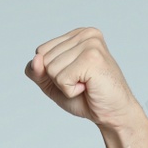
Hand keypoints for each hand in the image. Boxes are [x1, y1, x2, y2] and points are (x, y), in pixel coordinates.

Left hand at [24, 26, 140, 130]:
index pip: (41, 51)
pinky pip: (61, 78)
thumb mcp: (53, 84)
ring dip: (65, 85)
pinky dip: (70, 90)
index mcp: (77, 35)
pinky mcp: (92, 58)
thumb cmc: (86, 98)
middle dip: (58, 79)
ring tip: (85, 84)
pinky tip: (88, 87)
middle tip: (81, 82)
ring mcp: (90, 44)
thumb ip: (37, 72)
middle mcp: (85, 34)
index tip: (74, 76)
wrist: (112, 113)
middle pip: (44, 58)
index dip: (51, 72)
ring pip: (51, 69)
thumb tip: (35, 59)